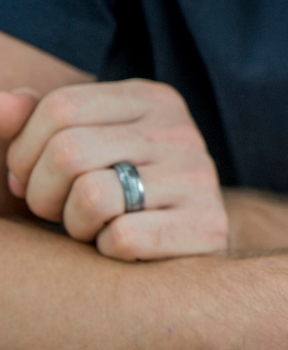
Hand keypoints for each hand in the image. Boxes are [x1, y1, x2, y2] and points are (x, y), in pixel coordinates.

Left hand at [0, 80, 226, 259]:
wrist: (194, 236)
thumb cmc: (122, 187)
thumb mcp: (84, 143)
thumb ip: (37, 122)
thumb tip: (1, 104)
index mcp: (152, 99)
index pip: (61, 106)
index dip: (24, 150)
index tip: (28, 178)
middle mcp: (180, 131)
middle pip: (69, 152)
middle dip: (41, 193)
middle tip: (55, 210)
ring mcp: (198, 177)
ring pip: (92, 196)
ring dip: (74, 224)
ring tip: (91, 225)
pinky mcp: (206, 225)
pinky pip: (124, 238)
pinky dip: (107, 249)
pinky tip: (121, 244)